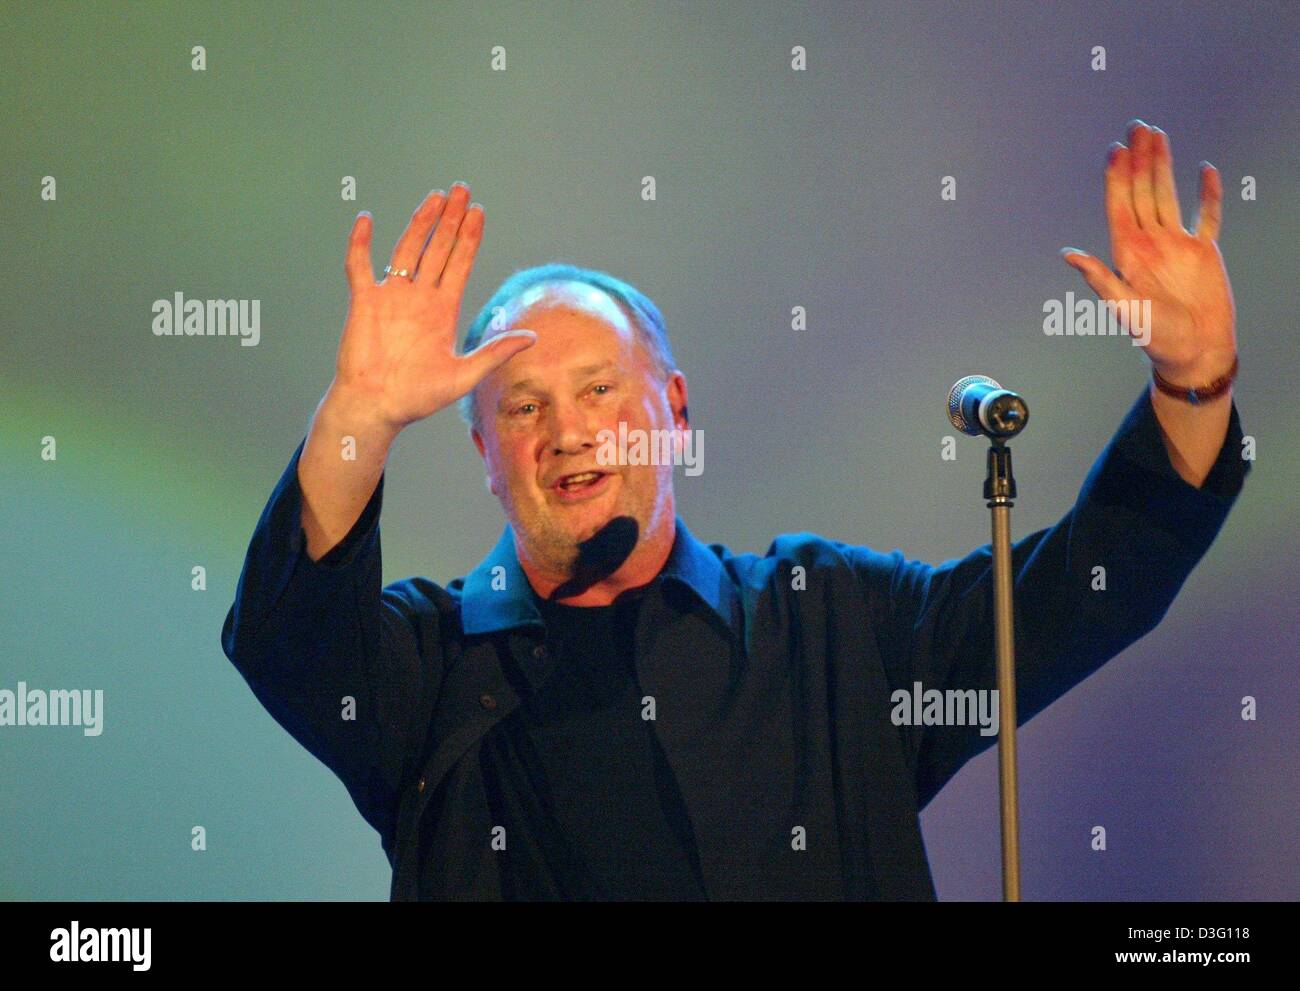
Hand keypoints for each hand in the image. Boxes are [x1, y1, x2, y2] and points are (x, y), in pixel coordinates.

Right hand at [333, 183, 535, 429]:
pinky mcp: (364, 303)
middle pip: (438, 248)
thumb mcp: (465, 374)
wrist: (377, 408)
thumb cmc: (418, 397)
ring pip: (407, 249)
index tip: (478, 211)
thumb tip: (533, 338)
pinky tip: (367, 220)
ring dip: (420, 223)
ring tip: (435, 197)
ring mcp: (391, 297)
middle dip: (450, 219)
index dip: (469, 237)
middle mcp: (419, 298)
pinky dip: (361, 244)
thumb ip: (496, 352)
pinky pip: (360, 267)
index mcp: (442, 311)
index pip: (459, 263)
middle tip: (461, 189)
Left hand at [1062, 120, 1236, 383]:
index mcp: (1128, 254)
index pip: (1119, 207)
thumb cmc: (1156, 338)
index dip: (1116, 178)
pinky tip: (1205, 171)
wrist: (1195, 352)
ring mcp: (1177, 245)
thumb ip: (1099, 278)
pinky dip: (1208, 194)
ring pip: (1168, 195)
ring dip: (1163, 166)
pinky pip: (1208, 217)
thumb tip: (1068, 253)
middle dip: (1139, 160)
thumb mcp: (1124, 309)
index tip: (1114, 150)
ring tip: (1158, 136)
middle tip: (1137, 127)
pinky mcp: (1204, 252)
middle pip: (1143, 192)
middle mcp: (1150, 244)